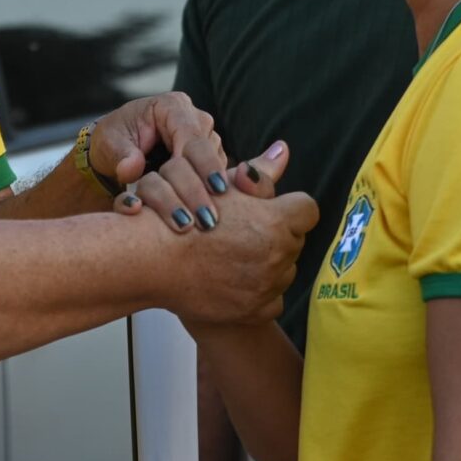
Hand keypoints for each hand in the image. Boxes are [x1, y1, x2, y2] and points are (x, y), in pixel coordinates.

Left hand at [92, 92, 232, 232]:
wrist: (116, 150)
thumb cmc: (112, 142)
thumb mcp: (108, 145)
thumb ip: (120, 156)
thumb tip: (132, 168)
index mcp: (171, 107)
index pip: (192, 136)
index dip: (204, 164)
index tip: (214, 189)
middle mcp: (193, 118)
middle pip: (209, 152)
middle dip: (210, 184)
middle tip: (210, 216)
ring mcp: (204, 138)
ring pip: (216, 165)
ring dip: (210, 193)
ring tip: (206, 221)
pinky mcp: (208, 157)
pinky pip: (215, 176)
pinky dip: (208, 195)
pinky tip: (203, 215)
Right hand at [167, 144, 314, 323]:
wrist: (154, 259)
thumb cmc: (186, 215)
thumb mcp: (224, 187)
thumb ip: (260, 173)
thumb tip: (284, 150)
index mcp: (277, 221)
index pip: (307, 210)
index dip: (288, 208)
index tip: (270, 211)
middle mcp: (278, 255)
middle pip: (295, 241)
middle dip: (277, 235)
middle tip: (246, 232)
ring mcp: (267, 286)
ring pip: (285, 271)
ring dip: (269, 264)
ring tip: (237, 256)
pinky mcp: (255, 310)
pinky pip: (273, 300)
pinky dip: (260, 293)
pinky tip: (237, 280)